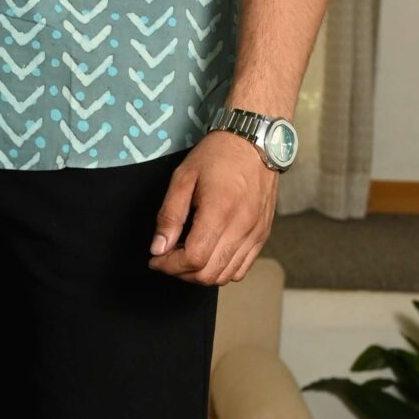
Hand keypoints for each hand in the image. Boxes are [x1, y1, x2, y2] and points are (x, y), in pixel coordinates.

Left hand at [148, 131, 278, 285]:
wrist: (255, 142)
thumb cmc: (217, 155)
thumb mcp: (183, 178)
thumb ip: (169, 216)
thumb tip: (158, 248)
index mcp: (220, 211)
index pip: (194, 259)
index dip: (169, 265)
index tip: (156, 259)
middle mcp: (242, 227)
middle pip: (209, 274)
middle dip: (181, 273)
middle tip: (167, 258)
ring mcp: (256, 233)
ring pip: (226, 276)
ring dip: (201, 274)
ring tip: (187, 255)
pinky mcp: (263, 234)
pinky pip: (242, 268)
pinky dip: (222, 270)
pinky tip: (209, 254)